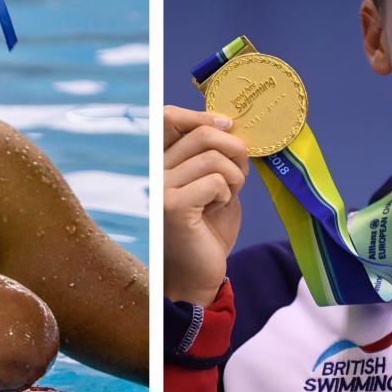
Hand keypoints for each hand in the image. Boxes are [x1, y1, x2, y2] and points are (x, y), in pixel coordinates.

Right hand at [163, 106, 248, 306]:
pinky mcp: (172, 207)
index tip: (227, 124)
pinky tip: (215, 211)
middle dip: (233, 149)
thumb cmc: (206, 232)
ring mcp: (158, 188)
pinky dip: (227, 195)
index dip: (199, 114)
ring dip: (233, 177)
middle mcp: (152, 171)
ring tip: (226, 198)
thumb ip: (215, 156)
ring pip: (212, 158)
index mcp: (159, 162)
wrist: (197, 277)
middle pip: (201, 134)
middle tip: (239, 174)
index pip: (167, 117)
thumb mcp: (214, 185)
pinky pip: (215, 182)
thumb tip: (231, 126)